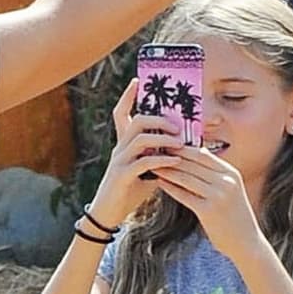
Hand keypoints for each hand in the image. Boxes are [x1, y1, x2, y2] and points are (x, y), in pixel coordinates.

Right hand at [86, 80, 188, 228]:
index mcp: (124, 144)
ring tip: (179, 143)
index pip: (121, 113)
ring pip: (140, 139)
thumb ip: (160, 157)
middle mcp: (119, 149)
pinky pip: (142, 162)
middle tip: (177, 125)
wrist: (109, 213)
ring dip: (163, 138)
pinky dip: (161, 160)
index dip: (127, 96)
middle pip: (135, 121)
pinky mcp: (122, 176)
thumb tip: (183, 148)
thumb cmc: (130, 191)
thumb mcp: (148, 170)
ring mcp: (119, 161)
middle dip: (158, 119)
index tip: (137, 80)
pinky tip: (174, 162)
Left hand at [151, 144, 263, 263]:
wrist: (247, 242)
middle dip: (171, 157)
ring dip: (167, 171)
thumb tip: (198, 154)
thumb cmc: (235, 215)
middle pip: (192, 164)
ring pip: (186, 177)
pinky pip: (184, 195)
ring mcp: (218, 196)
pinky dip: (170, 187)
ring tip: (152, 165)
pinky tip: (159, 183)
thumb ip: (216, 173)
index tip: (167, 144)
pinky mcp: (208, 211)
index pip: (203, 154)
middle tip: (153, 152)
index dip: (183, 148)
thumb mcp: (231, 189)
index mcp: (231, 173)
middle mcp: (226, 181)